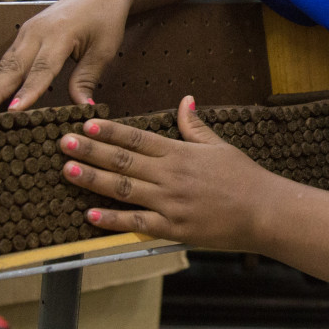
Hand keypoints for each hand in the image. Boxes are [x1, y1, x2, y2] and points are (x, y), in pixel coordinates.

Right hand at [0, 0, 129, 114]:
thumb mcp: (104, 49)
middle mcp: (37, 32)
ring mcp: (27, 31)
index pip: (41, 69)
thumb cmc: (105, 18)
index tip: (13, 112)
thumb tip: (82, 108)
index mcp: (60, 34)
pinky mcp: (24, 34)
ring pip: (4, 64)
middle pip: (12, 66)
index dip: (27, 92)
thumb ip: (87, 77)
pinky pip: (7, 59)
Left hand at [59, 95, 282, 250]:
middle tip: (63, 143)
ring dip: (93, 180)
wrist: (264, 211)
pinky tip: (90, 215)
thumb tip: (184, 100)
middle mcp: (170, 176)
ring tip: (68, 171)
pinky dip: (112, 220)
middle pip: (123, 160)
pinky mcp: (173, 228)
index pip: (137, 138)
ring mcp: (170, 203)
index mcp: (180, 153)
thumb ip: (195, 127)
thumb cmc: (244, 178)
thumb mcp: (219, 146)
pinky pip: (137, 223)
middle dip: (90, 151)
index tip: (85, 124)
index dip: (109, 131)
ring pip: (123, 189)